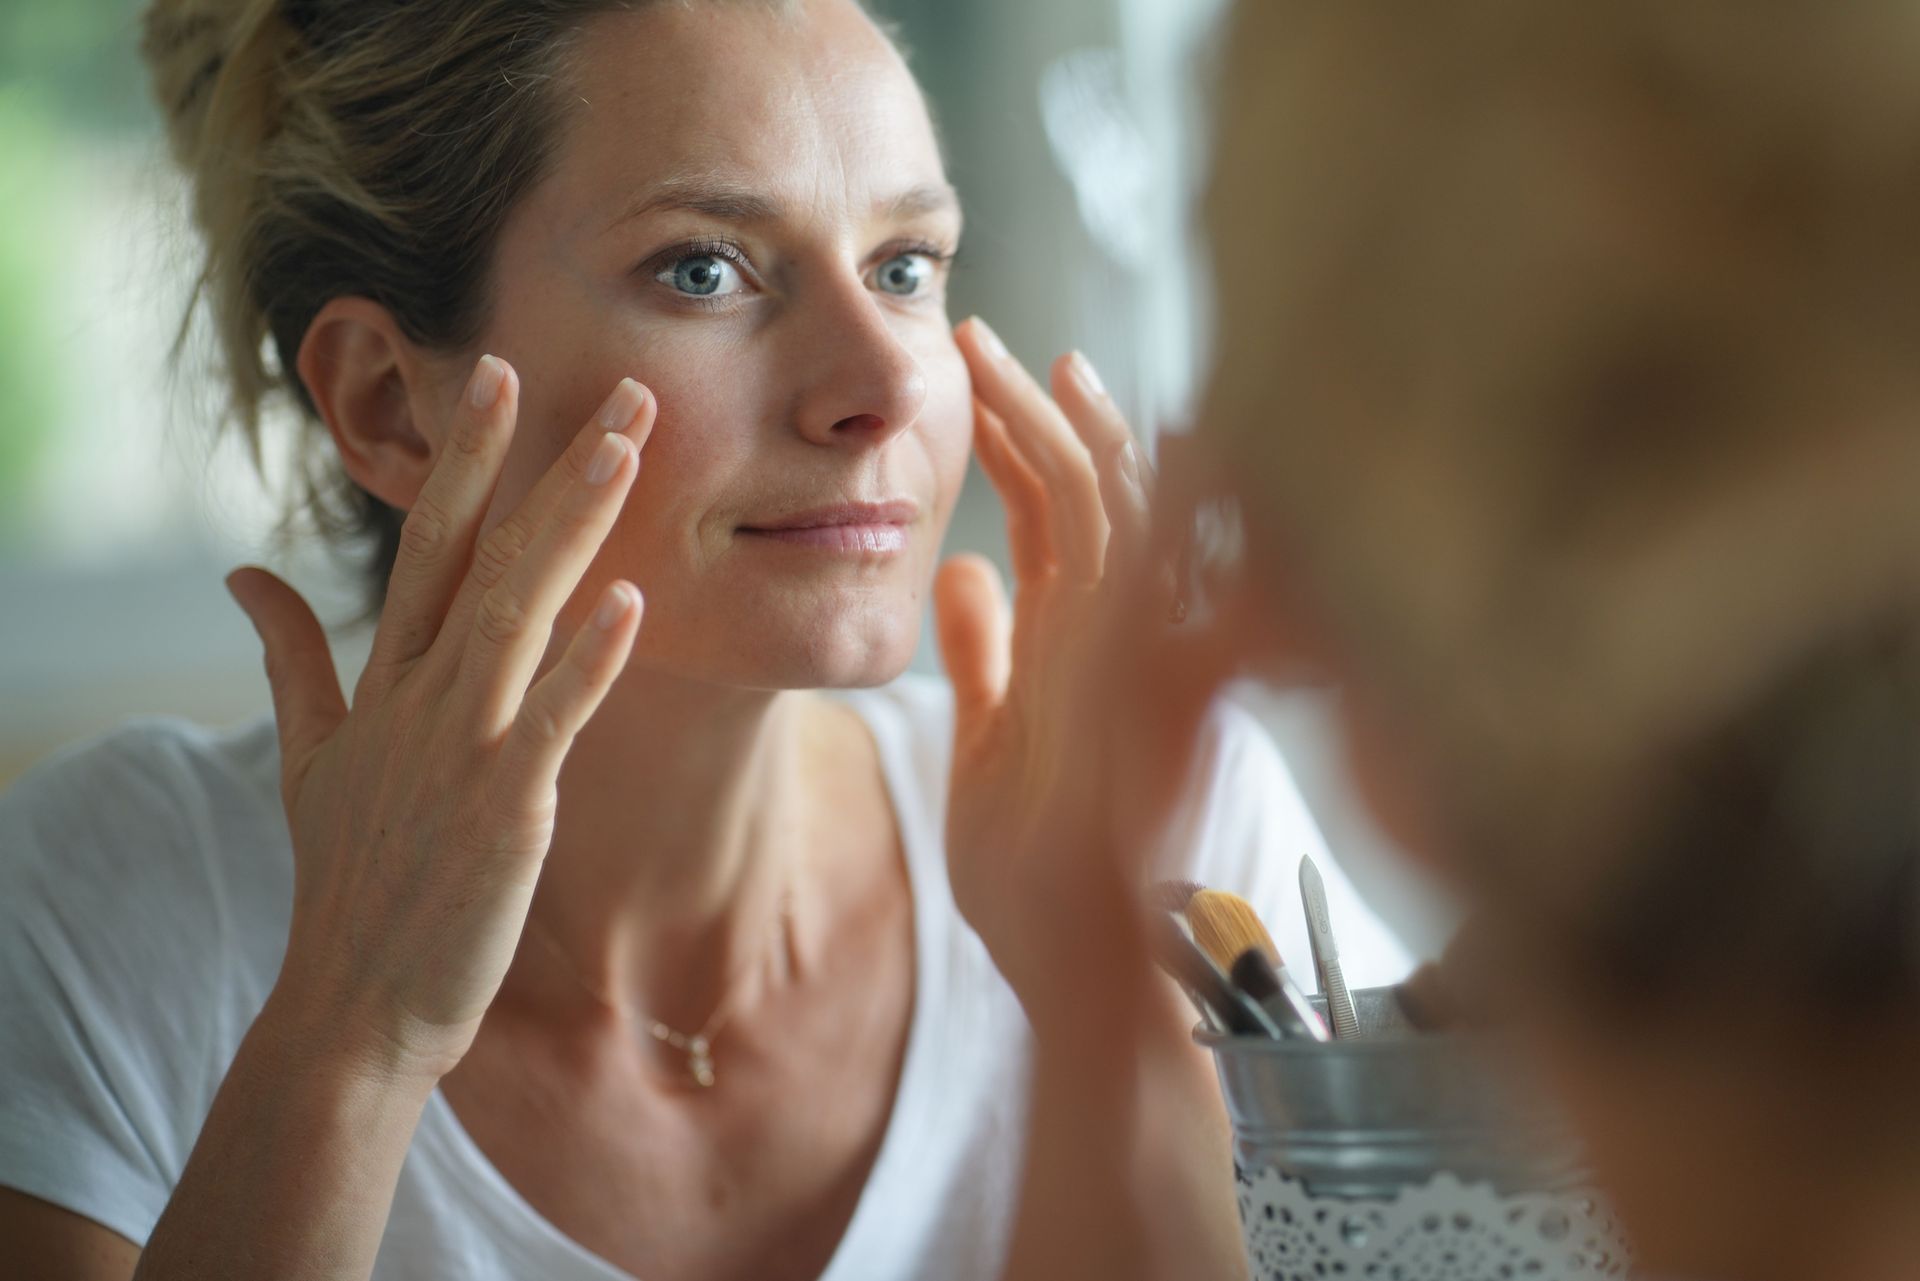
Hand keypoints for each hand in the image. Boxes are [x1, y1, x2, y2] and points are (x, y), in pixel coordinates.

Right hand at [225, 357, 653, 1084]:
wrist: (353, 1004)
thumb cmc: (347, 879)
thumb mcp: (306, 756)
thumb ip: (288, 657)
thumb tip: (242, 573)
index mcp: (387, 678)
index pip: (431, 543)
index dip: (470, 459)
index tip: (505, 378)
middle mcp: (422, 695)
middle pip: (486, 555)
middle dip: (546, 463)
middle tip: (618, 387)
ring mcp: (461, 746)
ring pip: (520, 610)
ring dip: (575, 524)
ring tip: (629, 449)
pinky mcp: (503, 805)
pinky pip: (554, 716)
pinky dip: (589, 657)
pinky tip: (630, 597)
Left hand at [937, 318, 1231, 1030]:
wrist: (1070, 956)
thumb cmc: (1034, 861)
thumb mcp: (989, 733)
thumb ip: (983, 648)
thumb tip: (956, 566)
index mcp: (1079, 641)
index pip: (1057, 516)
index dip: (1023, 444)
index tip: (985, 377)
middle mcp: (1115, 633)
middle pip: (1089, 492)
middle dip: (1040, 412)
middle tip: (986, 340)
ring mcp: (1135, 654)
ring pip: (1117, 513)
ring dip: (1066, 434)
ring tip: (1018, 363)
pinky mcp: (1143, 680)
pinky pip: (1140, 571)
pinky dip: (1133, 496)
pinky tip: (1112, 432)